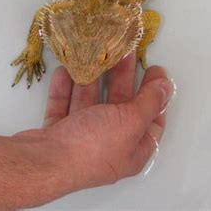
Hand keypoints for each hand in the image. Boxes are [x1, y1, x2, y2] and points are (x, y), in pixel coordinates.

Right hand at [12, 52, 174, 198]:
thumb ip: (149, 102)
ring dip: (92, 77)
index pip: (152, 120)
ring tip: (95, 53)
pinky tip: (66, 69)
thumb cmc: (91, 146)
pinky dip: (65, 87)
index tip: (154, 69)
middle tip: (124, 50)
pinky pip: (64, 104)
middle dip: (123, 77)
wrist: (43, 162)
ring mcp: (81, 138)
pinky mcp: (57, 132)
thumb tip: (167, 87)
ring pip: (91, 101)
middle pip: (120, 106)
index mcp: (132, 149)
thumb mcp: (130, 122)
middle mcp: (108, 145)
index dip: (156, 94)